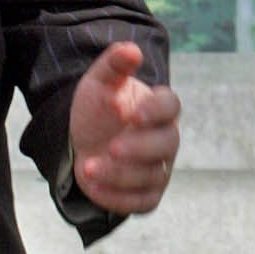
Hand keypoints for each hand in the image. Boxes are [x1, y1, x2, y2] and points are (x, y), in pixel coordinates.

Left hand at [69, 42, 181, 214]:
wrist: (83, 138)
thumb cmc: (99, 108)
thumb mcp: (100, 82)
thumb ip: (114, 64)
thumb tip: (131, 50)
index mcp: (159, 108)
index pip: (171, 107)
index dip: (156, 112)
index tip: (133, 115)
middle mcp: (165, 139)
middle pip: (167, 145)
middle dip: (139, 148)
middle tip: (111, 147)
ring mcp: (158, 168)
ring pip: (152, 176)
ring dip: (120, 174)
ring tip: (88, 167)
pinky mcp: (146, 194)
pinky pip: (142, 202)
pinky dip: (119, 197)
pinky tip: (94, 186)